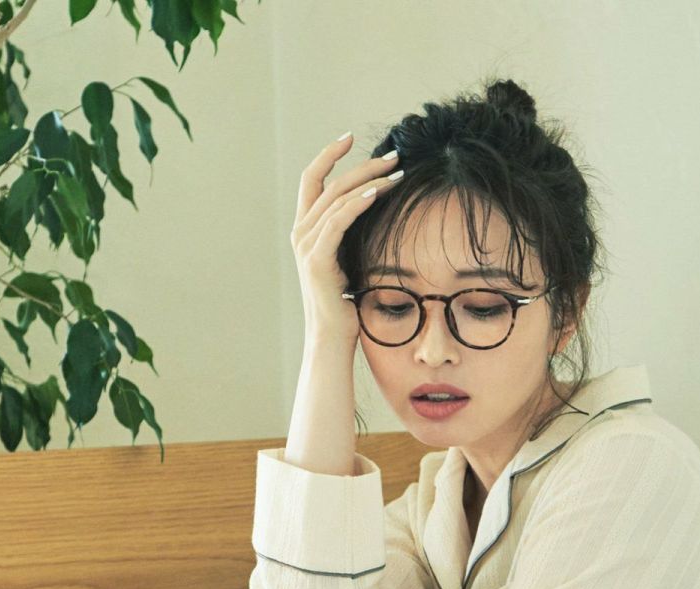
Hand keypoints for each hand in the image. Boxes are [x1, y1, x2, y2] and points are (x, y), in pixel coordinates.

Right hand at [291, 131, 403, 344]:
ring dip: (369, 180)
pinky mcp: (318, 259)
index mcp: (306, 231)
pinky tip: (377, 192)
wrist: (331, 339)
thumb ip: (351, 236)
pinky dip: (357, 203)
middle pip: (330, 182)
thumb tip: (375, 212)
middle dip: (362, 164)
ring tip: (397, 172)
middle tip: (394, 155)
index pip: (313, 180)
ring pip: (336, 197)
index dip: (329, 154)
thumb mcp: (348, 261)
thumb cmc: (345, 306)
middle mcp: (301, 233)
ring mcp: (306, 245)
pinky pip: (338, 221)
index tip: (352, 138)